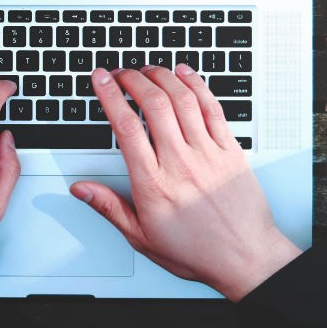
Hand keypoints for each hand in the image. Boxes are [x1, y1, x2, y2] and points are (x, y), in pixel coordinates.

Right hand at [70, 65, 301, 301]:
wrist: (245, 258)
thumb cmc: (196, 251)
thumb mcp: (142, 237)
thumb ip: (109, 208)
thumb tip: (81, 189)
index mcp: (154, 184)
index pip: (126, 128)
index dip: (109, 96)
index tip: (100, 80)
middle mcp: (180, 163)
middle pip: (153, 104)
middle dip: (132, 79)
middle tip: (121, 73)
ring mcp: (208, 154)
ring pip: (182, 100)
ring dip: (162, 77)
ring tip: (148, 70)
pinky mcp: (231, 151)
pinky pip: (213, 108)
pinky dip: (197, 85)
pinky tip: (185, 74)